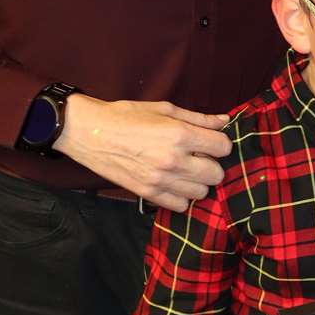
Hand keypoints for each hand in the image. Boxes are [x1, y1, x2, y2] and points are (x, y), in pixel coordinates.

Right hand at [54, 93, 232, 210]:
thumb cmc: (126, 116)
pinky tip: (174, 183)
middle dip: (212, 164)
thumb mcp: (164, 109)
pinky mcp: (147, 194)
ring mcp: (160, 180)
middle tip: (199, 157)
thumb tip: (224, 121)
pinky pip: (180, 206)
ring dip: (198, 182)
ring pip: (201, 192)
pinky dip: (181, 197)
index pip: (223, 147)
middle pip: (216, 174)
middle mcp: (173, 160)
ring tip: (185, 170)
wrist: (89, 132)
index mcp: (179, 135)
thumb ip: (198, 118)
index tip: (210, 142)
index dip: (220, 143)